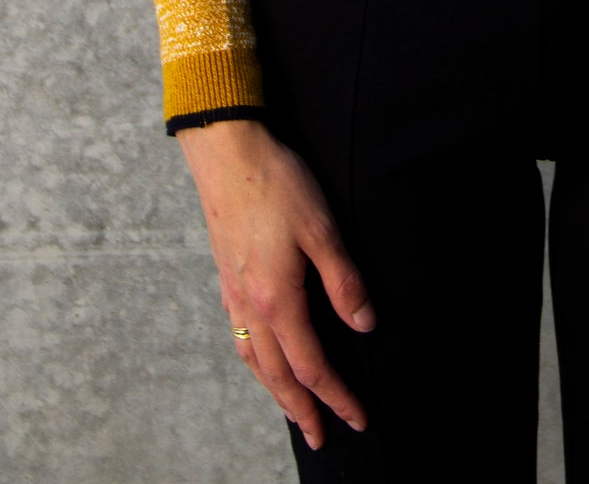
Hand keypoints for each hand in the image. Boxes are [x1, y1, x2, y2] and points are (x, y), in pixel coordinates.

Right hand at [177, 117, 377, 451]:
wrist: (225, 152)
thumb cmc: (276, 183)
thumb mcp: (321, 228)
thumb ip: (343, 280)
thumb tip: (363, 324)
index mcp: (277, 298)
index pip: (311, 365)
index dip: (335, 395)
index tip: (356, 416)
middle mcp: (250, 305)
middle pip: (278, 375)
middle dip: (302, 410)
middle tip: (322, 437)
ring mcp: (234, 293)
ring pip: (254, 360)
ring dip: (276, 392)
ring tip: (293, 411)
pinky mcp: (226, 277)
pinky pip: (239, 337)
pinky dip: (254, 361)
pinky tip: (261, 357)